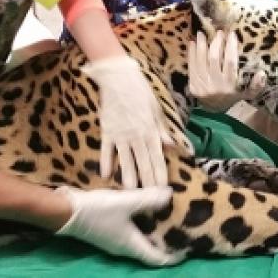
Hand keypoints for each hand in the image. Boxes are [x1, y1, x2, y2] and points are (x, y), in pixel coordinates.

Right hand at [55, 186, 176, 264]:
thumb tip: (170, 195)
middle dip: (165, 244)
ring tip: (168, 220)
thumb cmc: (98, 210)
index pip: (156, 259)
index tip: (188, 250)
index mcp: (131, 245)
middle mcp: (124, 247)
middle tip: (182, 232)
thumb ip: (149, 199)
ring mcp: (115, 240)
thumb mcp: (126, 202)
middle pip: (149, 251)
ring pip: (140, 241)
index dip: (173, 257)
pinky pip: (132, 232)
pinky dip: (143, 226)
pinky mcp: (108, 231)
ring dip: (154, 234)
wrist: (65, 211)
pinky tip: (146, 211)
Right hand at [83, 56, 172, 188]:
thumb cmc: (141, 93)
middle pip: (143, 162)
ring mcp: (121, 135)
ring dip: (128, 176)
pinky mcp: (107, 131)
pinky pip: (106, 150)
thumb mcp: (157, 111)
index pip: (157, 157)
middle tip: (149, 198)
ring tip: (131, 192)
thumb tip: (172, 147)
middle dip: (147, 180)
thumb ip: (162, 131)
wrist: (120, 79)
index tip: (163, 188)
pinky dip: (106, 162)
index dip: (160, 173)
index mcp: (151, 131)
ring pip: (125, 160)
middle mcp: (137, 136)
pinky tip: (105, 175)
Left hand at [189, 31, 266, 111]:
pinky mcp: (193, 84)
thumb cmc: (232, 97)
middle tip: (219, 32)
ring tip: (202, 33)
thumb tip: (262, 73)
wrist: (213, 110)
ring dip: (201, 45)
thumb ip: (256, 85)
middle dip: (216, 43)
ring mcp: (203, 84)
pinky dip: (191, 54)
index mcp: (230, 85)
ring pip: (201, 61)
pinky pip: (191, 66)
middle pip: (214, 59)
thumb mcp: (247, 94)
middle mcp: (216, 84)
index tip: (232, 34)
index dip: (231, 47)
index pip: (230, 62)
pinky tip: (192, 43)